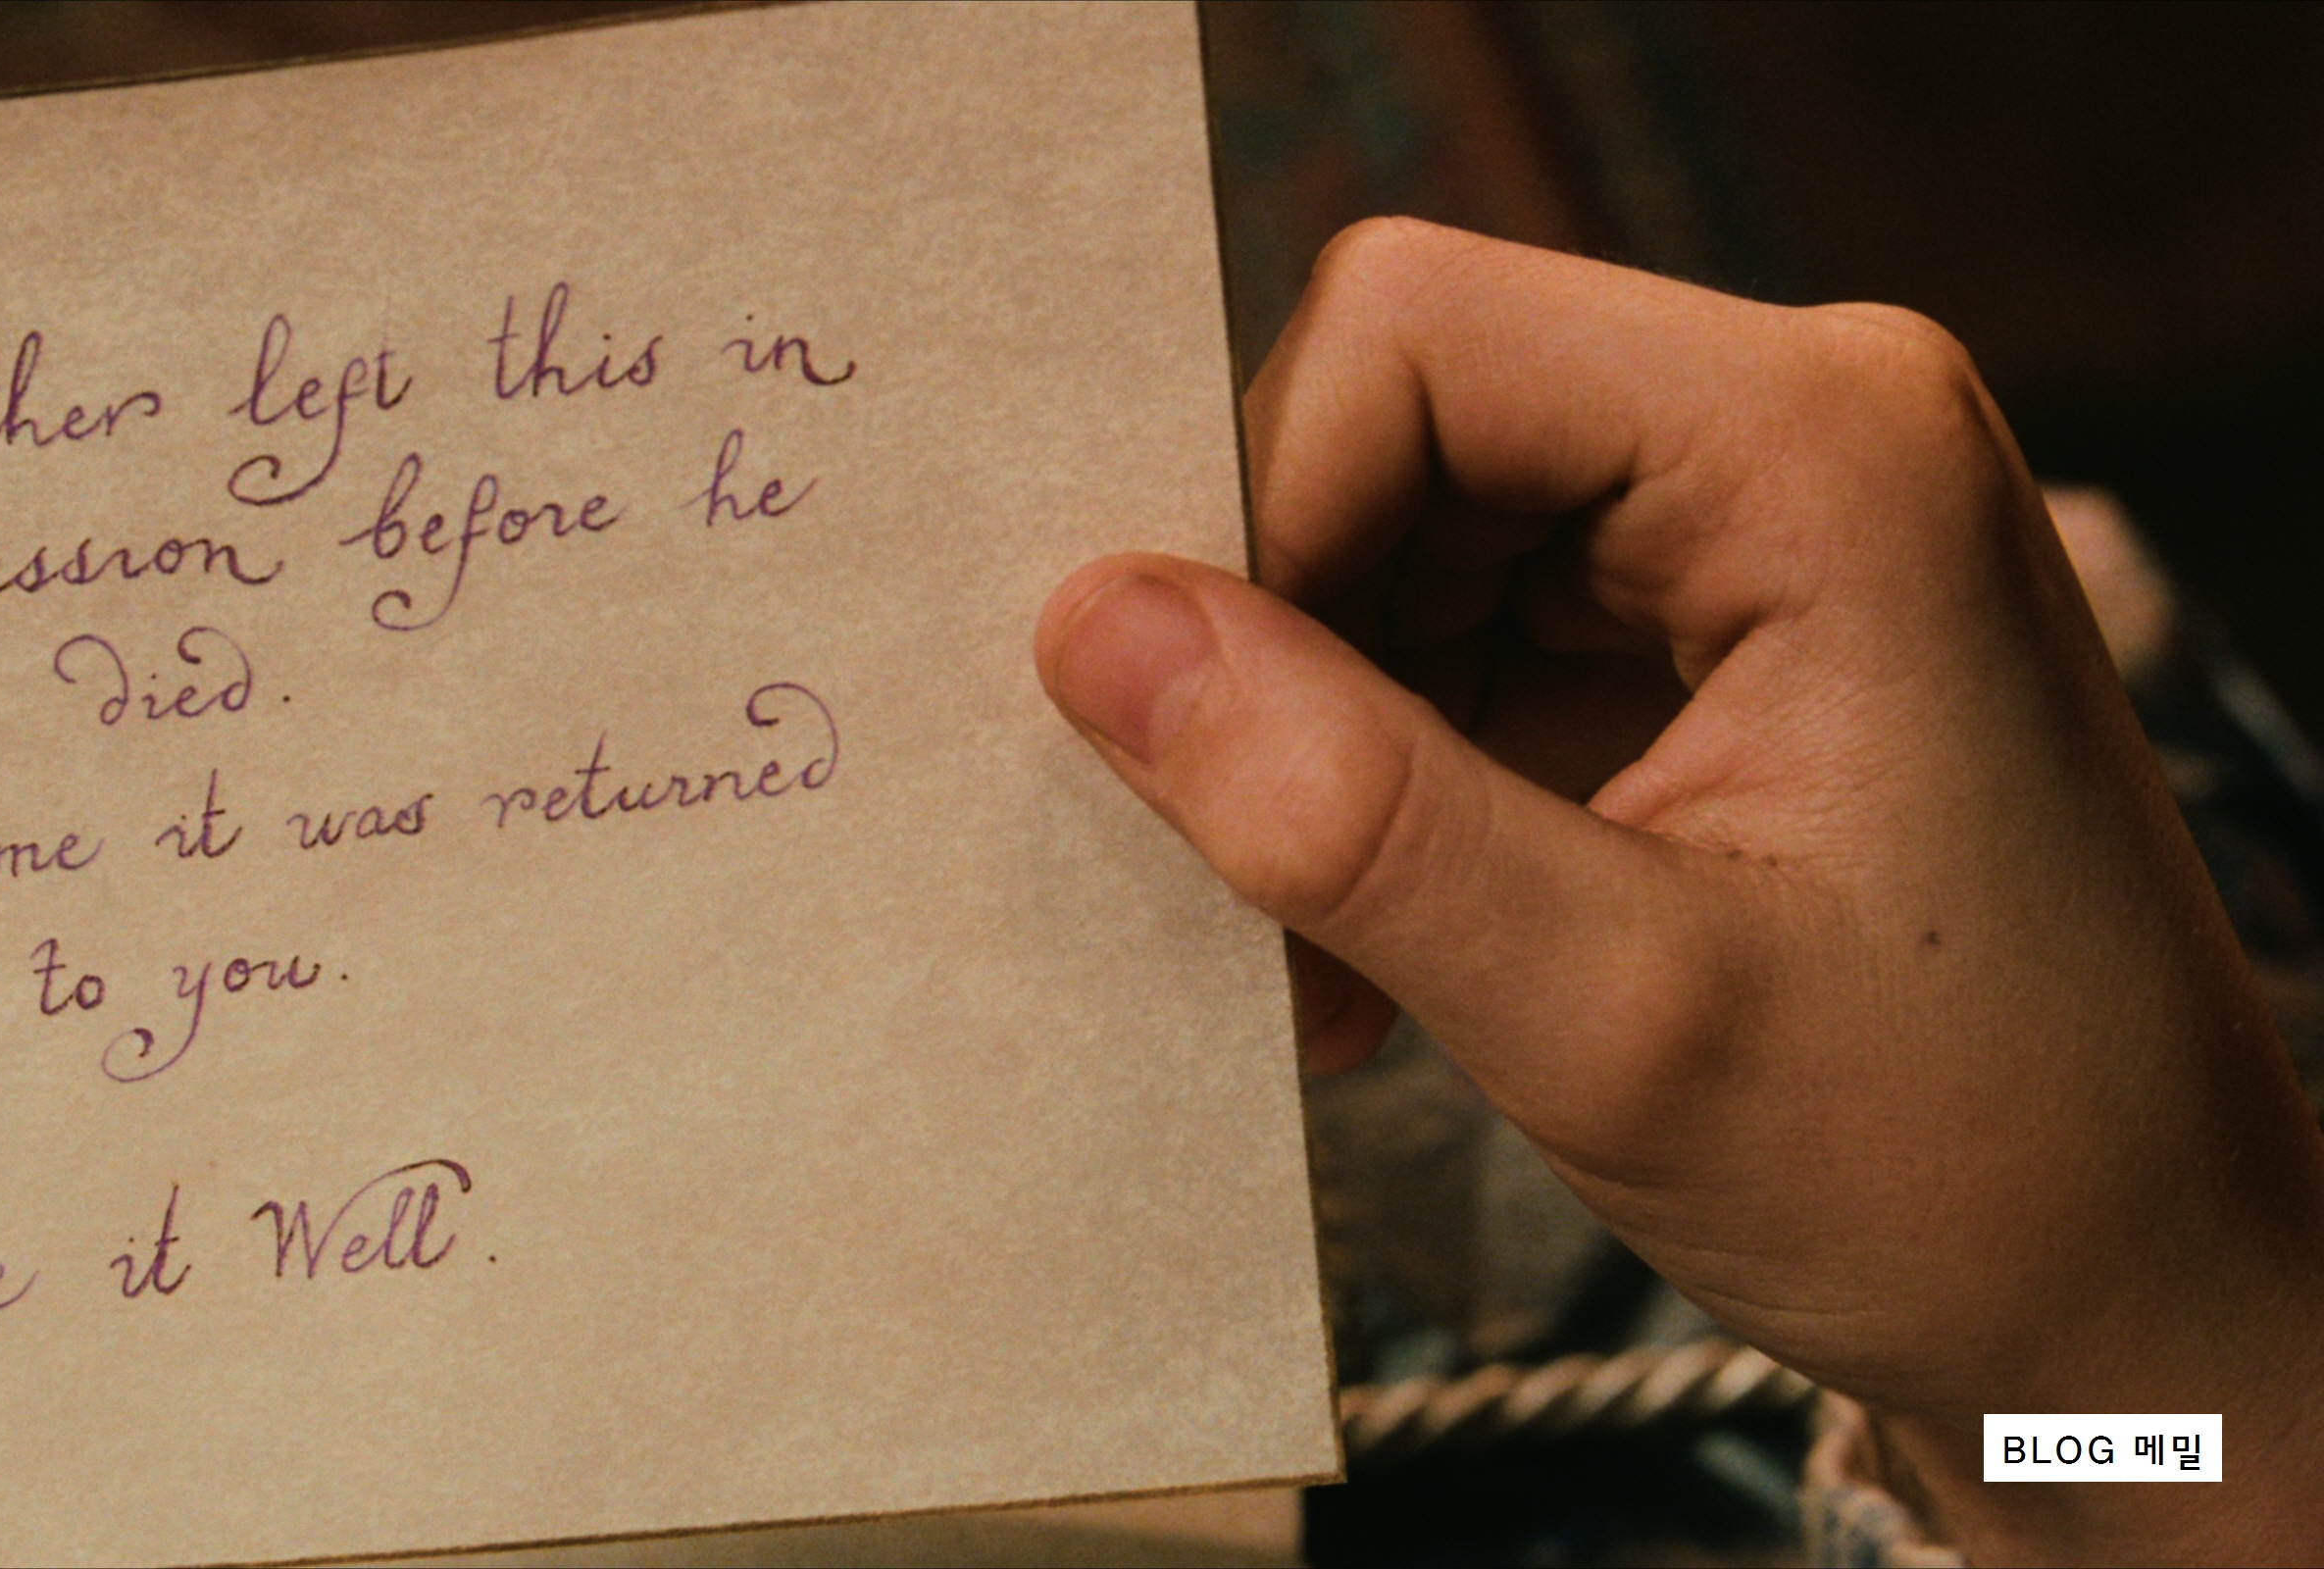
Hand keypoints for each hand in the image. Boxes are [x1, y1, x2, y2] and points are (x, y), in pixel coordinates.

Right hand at [1038, 219, 2323, 1563]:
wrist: (2146, 1317)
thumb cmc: (1968, 1172)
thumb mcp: (1612, 1010)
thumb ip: (1341, 808)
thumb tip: (1087, 630)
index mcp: (1824, 451)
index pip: (1413, 335)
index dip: (1265, 518)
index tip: (1228, 752)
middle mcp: (1803, 434)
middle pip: (1394, 416)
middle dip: (1286, 647)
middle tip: (1273, 885)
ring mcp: (1759, 530)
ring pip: (1399, 529)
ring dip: (1324, 737)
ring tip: (1340, 958)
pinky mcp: (1715, 632)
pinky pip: (1457, 623)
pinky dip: (1385, 778)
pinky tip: (1390, 944)